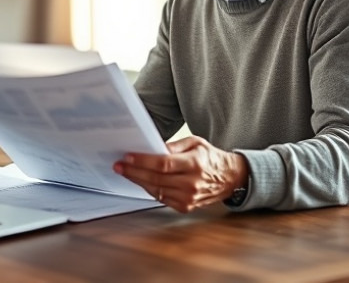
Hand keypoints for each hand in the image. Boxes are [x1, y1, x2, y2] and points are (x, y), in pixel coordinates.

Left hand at [113, 135, 248, 212]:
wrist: (229, 178)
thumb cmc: (210, 158)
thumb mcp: (196, 142)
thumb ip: (175, 146)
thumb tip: (154, 148)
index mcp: (194, 164)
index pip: (163, 164)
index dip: (143, 161)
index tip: (128, 157)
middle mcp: (192, 183)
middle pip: (156, 179)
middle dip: (134, 171)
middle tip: (119, 165)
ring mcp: (189, 197)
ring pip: (156, 190)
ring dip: (138, 181)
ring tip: (126, 172)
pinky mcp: (186, 206)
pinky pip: (161, 198)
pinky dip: (149, 189)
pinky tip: (141, 181)